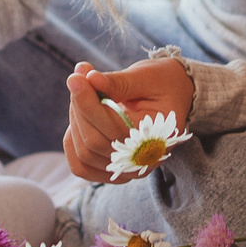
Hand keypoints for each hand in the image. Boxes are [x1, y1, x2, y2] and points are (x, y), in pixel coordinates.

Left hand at [61, 56, 195, 182]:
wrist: (173, 95)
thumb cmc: (162, 83)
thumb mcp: (146, 76)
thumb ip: (118, 81)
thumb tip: (89, 78)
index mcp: (158, 137)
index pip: (113, 127)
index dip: (88, 103)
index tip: (76, 78)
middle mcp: (143, 161)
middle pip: (94, 143)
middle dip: (79, 108)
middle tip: (78, 78)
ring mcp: (127, 170)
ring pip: (84, 154)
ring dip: (75, 120)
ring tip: (82, 92)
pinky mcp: (112, 170)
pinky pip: (81, 166)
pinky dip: (72, 143)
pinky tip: (77, 118)